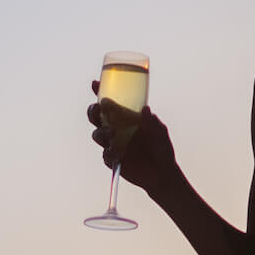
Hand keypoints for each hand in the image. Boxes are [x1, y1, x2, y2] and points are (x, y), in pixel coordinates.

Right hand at [88, 80, 179, 196]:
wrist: (161, 171)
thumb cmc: (160, 145)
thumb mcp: (159, 130)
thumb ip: (151, 121)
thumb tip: (146, 109)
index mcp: (125, 116)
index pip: (109, 102)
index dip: (100, 91)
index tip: (94, 83)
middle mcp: (115, 128)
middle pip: (96, 116)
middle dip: (93, 111)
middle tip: (98, 109)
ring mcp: (112, 143)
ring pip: (97, 134)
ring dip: (101, 132)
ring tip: (112, 134)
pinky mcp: (112, 159)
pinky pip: (105, 154)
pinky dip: (109, 152)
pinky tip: (117, 153)